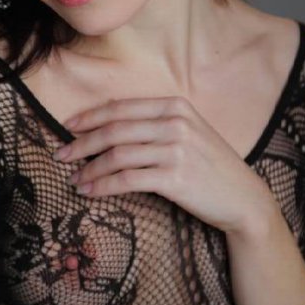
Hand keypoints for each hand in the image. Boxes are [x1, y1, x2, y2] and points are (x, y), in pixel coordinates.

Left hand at [54, 96, 275, 234]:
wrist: (244, 198)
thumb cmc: (211, 165)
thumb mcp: (189, 132)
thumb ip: (156, 123)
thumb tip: (109, 127)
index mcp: (176, 106)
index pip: (122, 108)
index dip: (91, 117)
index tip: (68, 126)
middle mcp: (175, 123)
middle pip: (115, 130)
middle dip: (82, 143)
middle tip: (61, 154)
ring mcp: (176, 149)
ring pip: (117, 155)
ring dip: (89, 168)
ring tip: (74, 178)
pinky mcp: (174, 178)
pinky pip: (127, 179)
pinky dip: (103, 185)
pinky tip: (90, 191)